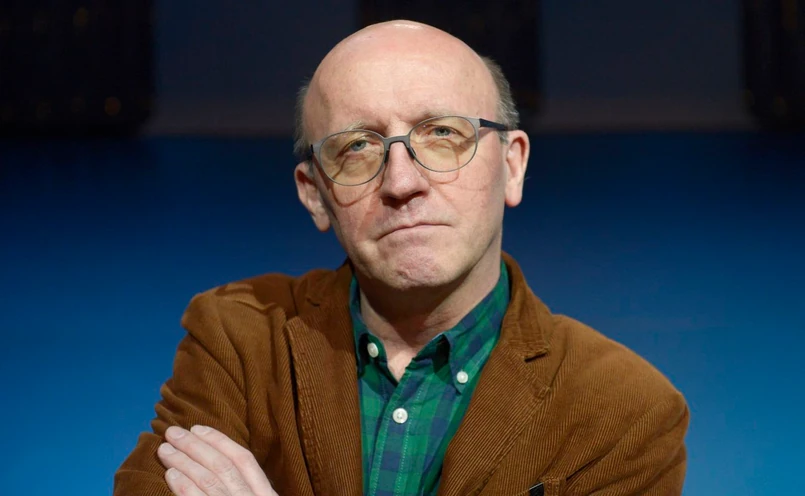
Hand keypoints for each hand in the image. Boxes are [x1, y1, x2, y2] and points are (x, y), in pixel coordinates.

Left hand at [157, 425, 277, 495]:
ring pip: (210, 481)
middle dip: (195, 447)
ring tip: (165, 450)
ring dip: (185, 462)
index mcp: (265, 493)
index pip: (244, 459)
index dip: (219, 441)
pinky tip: (171, 475)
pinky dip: (185, 486)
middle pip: (224, 466)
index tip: (197, 428)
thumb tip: (214, 459)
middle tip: (172, 433)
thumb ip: (243, 485)